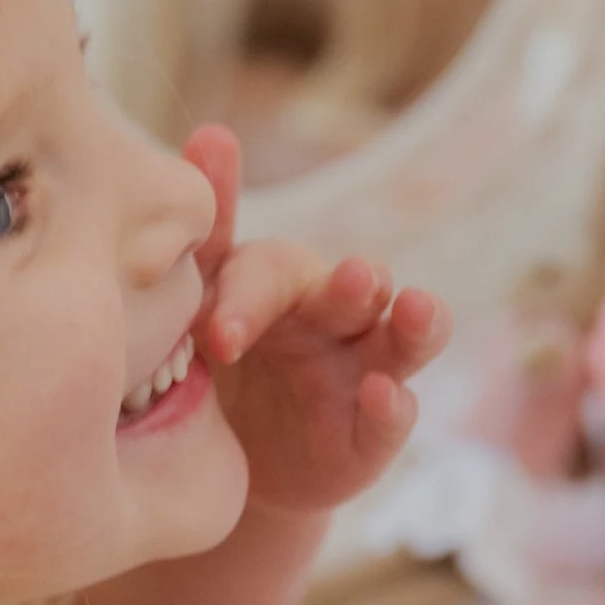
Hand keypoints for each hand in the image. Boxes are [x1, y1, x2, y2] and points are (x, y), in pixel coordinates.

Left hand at [185, 125, 450, 515]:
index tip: (215, 338)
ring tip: (420, 310)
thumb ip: (198, 244)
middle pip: (351, 289)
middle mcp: (327, 319)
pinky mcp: (372, 434)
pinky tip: (386, 397)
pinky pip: (392, 417)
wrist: (212, 471)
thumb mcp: (184, 316)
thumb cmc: (200, 376)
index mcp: (274, 286)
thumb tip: (211, 132)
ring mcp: (359, 373)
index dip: (245, 298)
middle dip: (354, 283)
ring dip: (415, 323)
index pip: (268, 272)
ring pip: (402, 337)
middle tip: (355, 278)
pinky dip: (392, 407)